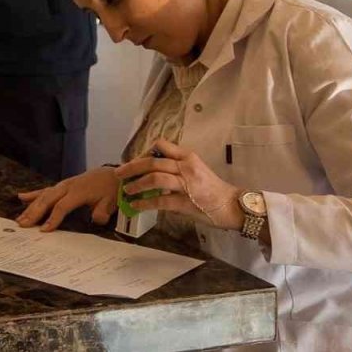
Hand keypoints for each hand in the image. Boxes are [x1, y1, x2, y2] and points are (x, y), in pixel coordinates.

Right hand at [15, 166, 120, 231]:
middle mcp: (68, 186)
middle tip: (23, 225)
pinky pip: (45, 190)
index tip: (43, 230)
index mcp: (79, 191)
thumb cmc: (110, 190)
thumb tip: (96, 218)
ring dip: (30, 207)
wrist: (111, 175)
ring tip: (19, 218)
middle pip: (47, 200)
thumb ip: (102, 212)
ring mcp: (63, 185)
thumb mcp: (110, 202)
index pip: (62, 206)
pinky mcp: (62, 185)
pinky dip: (33, 194)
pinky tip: (21, 197)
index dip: (53, 218)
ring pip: (43, 195)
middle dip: (34, 213)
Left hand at [108, 138, 243, 229]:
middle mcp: (186, 167)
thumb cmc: (212, 189)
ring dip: (136, 184)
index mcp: (188, 156)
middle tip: (119, 173)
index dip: (144, 152)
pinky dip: (145, 203)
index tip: (134, 161)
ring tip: (126, 190)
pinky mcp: (185, 202)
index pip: (161, 145)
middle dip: (132, 167)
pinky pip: (160, 201)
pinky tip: (135, 205)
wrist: (232, 206)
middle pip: (153, 161)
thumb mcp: (196, 169)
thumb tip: (151, 171)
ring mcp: (186, 184)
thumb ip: (176, 167)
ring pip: (155, 178)